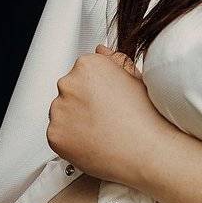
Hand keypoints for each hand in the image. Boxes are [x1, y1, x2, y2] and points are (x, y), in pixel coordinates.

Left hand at [46, 46, 175, 191]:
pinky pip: (57, 135)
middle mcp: (69, 83)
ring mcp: (59, 109)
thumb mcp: (136, 79)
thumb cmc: (147, 118)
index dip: (96, 88)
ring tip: (101, 132)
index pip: (81, 72)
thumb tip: (101, 51)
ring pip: (61, 113)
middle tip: (105, 117)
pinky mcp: (54, 134)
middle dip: (82, 103)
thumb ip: (115, 62)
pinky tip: (92, 142)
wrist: (147, 151)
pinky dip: (70, 140)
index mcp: (88, 65)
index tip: (106, 99)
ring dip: (75, 121)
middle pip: (69, 91)